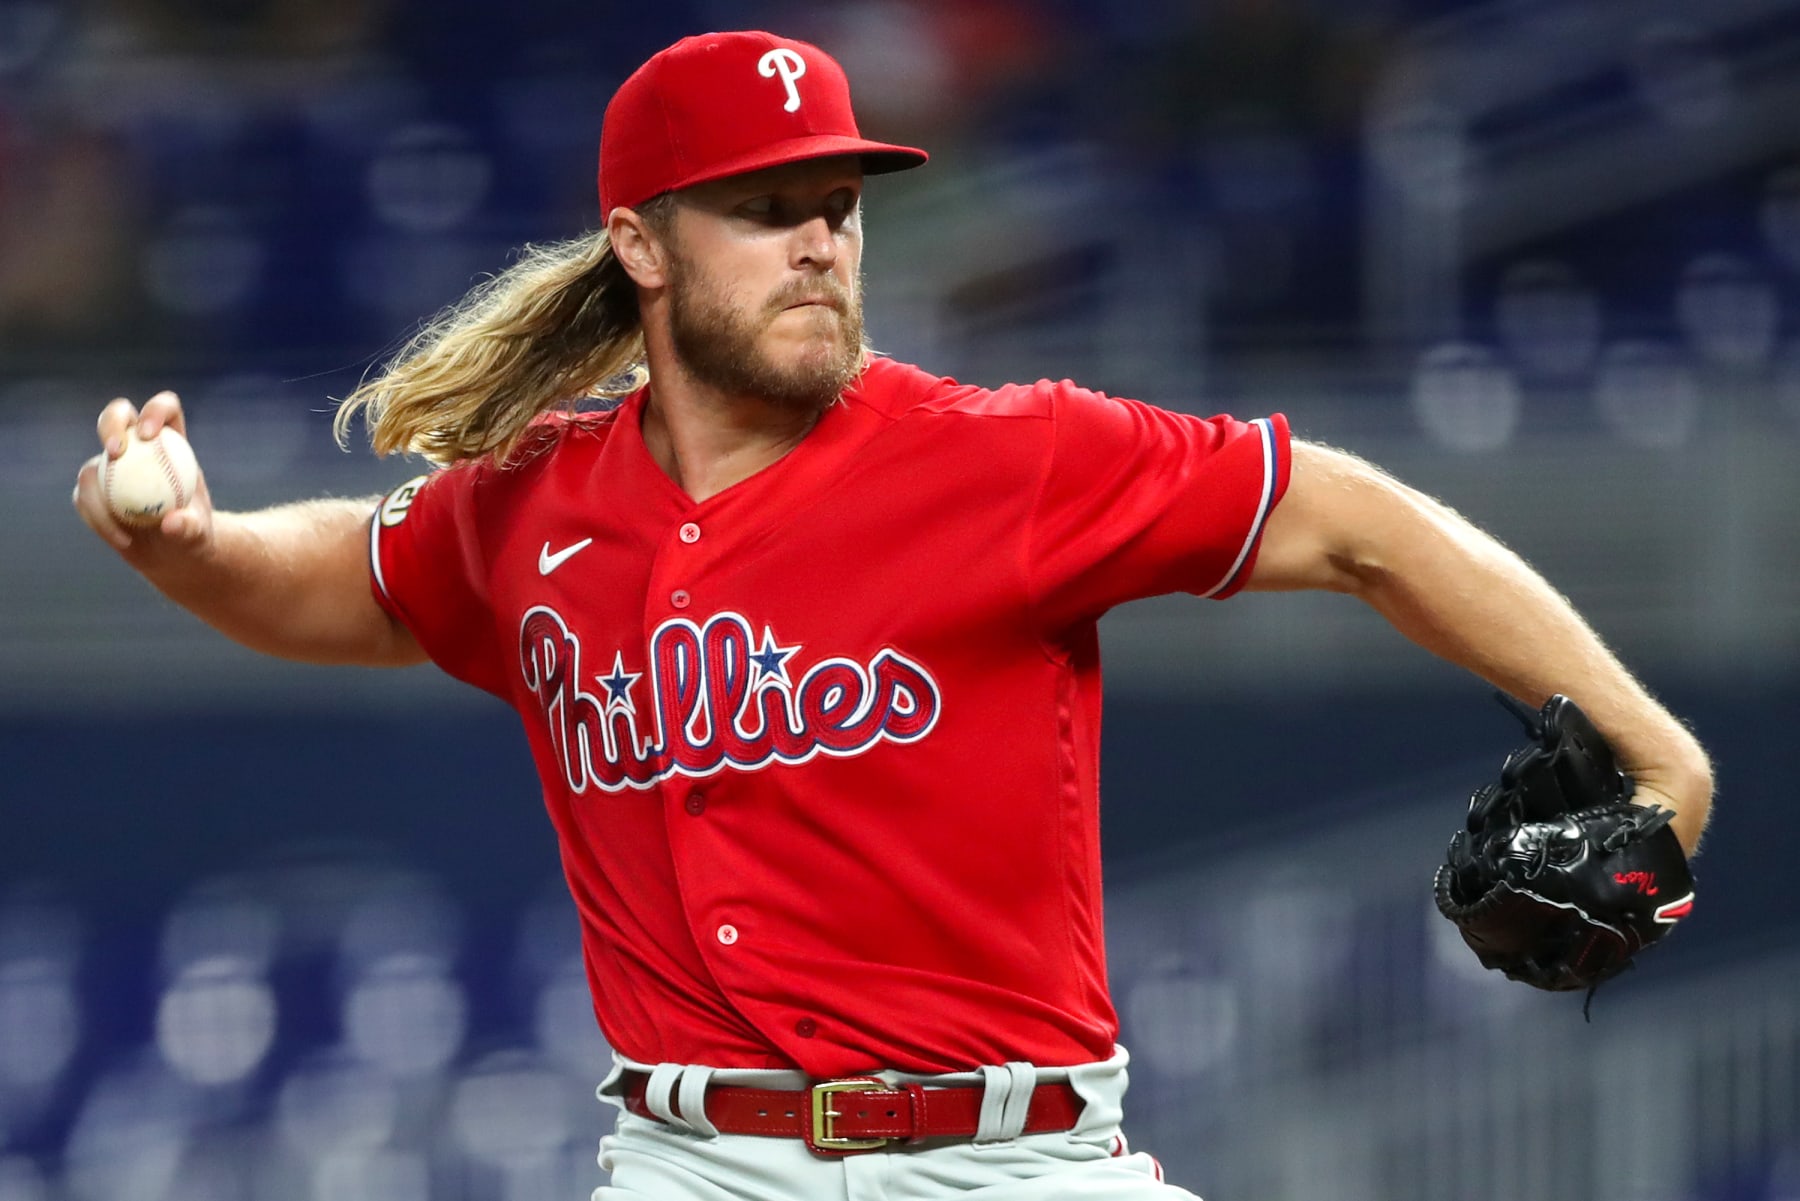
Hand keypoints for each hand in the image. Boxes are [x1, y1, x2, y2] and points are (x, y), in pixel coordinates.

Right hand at [72, 391, 215, 558]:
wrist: (172, 554)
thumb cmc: (193, 536)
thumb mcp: (199, 534)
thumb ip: (190, 527)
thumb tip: (172, 523)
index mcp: (172, 442)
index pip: (166, 410)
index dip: (154, 410)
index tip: (149, 434)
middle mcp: (138, 447)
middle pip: (118, 416)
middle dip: (110, 424)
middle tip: (115, 451)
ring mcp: (111, 467)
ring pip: (91, 466)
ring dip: (100, 497)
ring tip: (125, 532)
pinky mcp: (93, 492)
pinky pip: (84, 499)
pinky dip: (98, 520)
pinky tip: (121, 541)